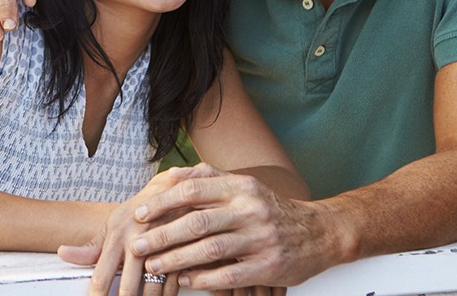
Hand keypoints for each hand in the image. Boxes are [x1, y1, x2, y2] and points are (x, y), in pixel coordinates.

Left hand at [58, 173, 188, 295]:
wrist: (170, 192)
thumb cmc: (136, 213)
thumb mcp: (111, 225)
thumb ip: (90, 247)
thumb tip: (62, 253)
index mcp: (117, 238)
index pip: (101, 277)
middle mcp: (138, 245)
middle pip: (127, 288)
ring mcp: (161, 251)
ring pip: (151, 292)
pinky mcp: (181, 256)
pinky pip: (172, 288)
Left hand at [129, 165, 336, 291]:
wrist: (319, 233)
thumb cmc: (269, 208)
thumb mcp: (243, 185)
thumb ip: (207, 178)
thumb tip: (168, 176)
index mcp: (240, 187)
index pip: (193, 190)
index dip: (162, 202)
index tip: (139, 213)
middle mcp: (250, 209)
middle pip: (197, 222)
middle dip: (162, 235)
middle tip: (137, 245)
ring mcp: (261, 238)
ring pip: (210, 249)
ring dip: (176, 259)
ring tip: (153, 265)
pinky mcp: (269, 265)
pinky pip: (230, 274)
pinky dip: (203, 279)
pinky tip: (184, 281)